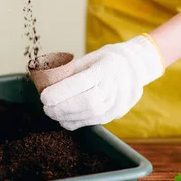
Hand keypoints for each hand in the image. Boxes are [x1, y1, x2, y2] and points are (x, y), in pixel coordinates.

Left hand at [41, 35, 164, 130]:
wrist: (136, 66)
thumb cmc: (107, 60)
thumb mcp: (90, 58)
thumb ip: (72, 72)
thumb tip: (48, 83)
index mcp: (106, 68)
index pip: (81, 83)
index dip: (61, 92)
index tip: (44, 96)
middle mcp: (115, 86)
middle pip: (86, 102)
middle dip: (62, 108)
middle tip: (46, 107)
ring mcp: (118, 101)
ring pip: (90, 115)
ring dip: (67, 117)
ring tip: (53, 113)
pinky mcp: (117, 112)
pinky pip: (94, 121)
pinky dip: (76, 122)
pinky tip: (64, 119)